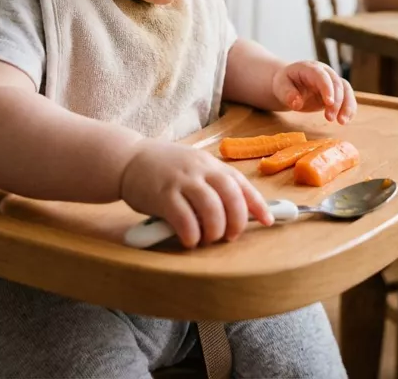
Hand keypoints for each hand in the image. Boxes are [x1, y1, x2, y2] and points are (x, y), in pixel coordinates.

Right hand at [119, 140, 273, 248]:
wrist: (128, 159)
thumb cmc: (165, 168)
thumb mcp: (193, 166)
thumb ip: (213, 183)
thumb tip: (242, 209)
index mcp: (210, 164)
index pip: (241, 184)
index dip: (258, 204)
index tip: (268, 220)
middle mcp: (199, 170)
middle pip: (231, 197)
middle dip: (237, 222)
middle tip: (230, 235)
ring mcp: (181, 181)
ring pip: (211, 209)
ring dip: (215, 230)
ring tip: (208, 238)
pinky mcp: (162, 195)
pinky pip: (185, 220)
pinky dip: (192, 235)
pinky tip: (189, 239)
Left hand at [272, 61, 356, 124]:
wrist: (289, 85)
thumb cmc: (284, 83)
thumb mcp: (280, 86)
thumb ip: (287, 93)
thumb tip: (296, 103)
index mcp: (310, 68)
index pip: (321, 75)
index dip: (326, 88)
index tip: (329, 102)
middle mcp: (324, 72)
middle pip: (336, 84)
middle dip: (336, 102)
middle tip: (330, 118)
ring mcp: (332, 82)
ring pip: (346, 90)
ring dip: (347, 106)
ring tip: (342, 122)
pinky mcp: (336, 93)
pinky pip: (347, 98)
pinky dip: (349, 109)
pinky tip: (345, 120)